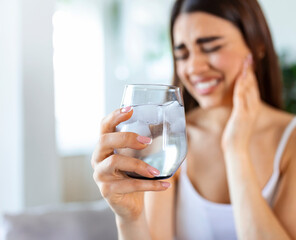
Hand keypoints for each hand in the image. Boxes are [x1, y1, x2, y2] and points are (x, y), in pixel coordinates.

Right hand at [91, 107, 170, 222]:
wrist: (131, 205)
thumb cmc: (134, 176)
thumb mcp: (138, 158)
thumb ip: (144, 145)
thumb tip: (169, 128)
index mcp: (105, 146)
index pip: (104, 126)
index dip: (115, 116)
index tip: (130, 109)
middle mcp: (98, 158)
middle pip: (105, 140)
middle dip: (126, 138)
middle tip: (146, 142)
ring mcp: (100, 175)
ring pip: (114, 162)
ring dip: (139, 165)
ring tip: (157, 171)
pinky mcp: (107, 190)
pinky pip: (129, 185)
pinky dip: (150, 185)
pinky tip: (165, 185)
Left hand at [221, 54, 260, 151]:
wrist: (236, 149)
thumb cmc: (235, 136)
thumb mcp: (239, 119)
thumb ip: (239, 110)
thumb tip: (237, 103)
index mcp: (252, 109)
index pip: (252, 88)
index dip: (250, 75)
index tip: (248, 63)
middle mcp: (253, 108)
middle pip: (252, 85)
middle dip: (250, 70)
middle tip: (249, 56)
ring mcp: (248, 111)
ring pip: (249, 89)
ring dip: (247, 74)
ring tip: (246, 62)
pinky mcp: (242, 115)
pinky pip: (241, 97)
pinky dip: (241, 86)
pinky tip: (240, 77)